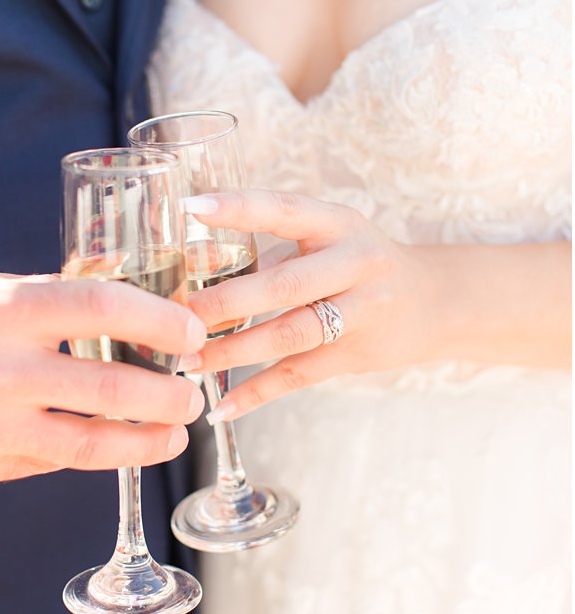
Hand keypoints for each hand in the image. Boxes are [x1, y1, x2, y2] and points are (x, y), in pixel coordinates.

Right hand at [0, 271, 207, 485]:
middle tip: (193, 395)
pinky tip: (99, 443)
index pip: (104, 308)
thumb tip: (116, 302)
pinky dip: (79, 452)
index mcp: (0, 310)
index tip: (190, 332)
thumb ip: (43, 299)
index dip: (161, 321)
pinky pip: (46, 462)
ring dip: (145, 443)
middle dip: (170, 397)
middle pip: (113, 390)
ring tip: (170, 436)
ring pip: (91, 446)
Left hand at [181, 190, 431, 420]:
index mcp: (337, 223)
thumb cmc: (355, 264)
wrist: (435, 301)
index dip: (239, 208)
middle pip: (284, 285)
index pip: (285, 209)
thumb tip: (193, 275)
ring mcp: (362, 311)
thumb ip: (270, 252)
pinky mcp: (358, 354)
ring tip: (187, 360)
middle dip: (226, 302)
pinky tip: (222, 406)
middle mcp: (355, 263)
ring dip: (232, 352)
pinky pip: (299, 375)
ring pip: (289, 335)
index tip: (192, 207)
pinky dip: (256, 393)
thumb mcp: (327, 239)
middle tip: (178, 314)